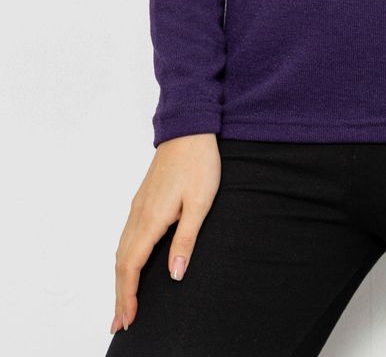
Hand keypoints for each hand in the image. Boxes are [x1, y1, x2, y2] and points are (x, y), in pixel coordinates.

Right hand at [110, 133, 220, 334]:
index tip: (127, 319)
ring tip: (123, 303)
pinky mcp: (143, 200)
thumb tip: (174, 275)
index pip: (131, 265)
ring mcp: (138, 206)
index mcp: (151, 218)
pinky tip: (129, 267)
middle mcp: (139, 213)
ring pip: (121, 250)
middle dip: (119, 294)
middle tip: (119, 323)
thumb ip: (186, 239)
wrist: (190, 128)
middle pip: (121, 262)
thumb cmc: (199, 163)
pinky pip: (126, 237)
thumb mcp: (200, 202)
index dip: (127, 295)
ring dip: (120, 279)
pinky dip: (124, 259)